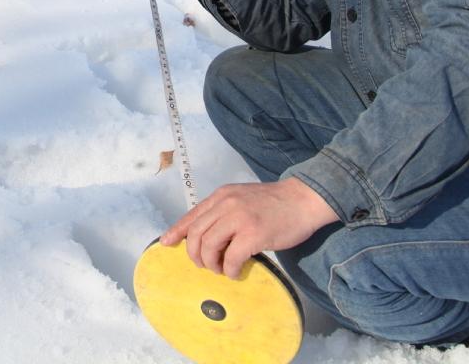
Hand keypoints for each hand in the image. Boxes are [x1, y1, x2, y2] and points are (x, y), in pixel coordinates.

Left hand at [160, 179, 337, 278]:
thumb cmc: (275, 203)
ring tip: (220, 269)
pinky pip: (230, 258)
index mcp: (222, 195)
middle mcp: (226, 204)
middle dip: (195, 255)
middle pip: (196, 234)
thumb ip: (224, 211)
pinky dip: (229, 269)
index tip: (165, 243)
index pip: (192, 215)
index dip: (176, 231)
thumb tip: (207, 236)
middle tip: (204, 265)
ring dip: (211, 264)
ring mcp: (239, 218)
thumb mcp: (242, 199)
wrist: (303, 200)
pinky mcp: (253, 234)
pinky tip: (234, 272)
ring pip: (209, 246)